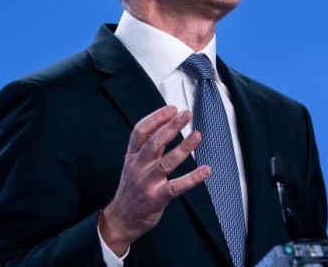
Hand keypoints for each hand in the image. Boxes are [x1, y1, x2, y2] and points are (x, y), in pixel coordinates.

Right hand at [98, 105, 209, 255]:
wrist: (121, 219)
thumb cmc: (132, 189)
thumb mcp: (133, 164)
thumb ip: (147, 146)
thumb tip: (164, 124)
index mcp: (132, 156)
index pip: (140, 132)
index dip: (156, 118)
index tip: (172, 108)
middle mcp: (137, 167)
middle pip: (153, 143)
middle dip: (170, 127)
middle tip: (185, 115)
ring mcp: (147, 183)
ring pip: (165, 163)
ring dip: (183, 148)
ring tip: (197, 135)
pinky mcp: (157, 198)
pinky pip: (177, 186)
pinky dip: (193, 178)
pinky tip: (206, 170)